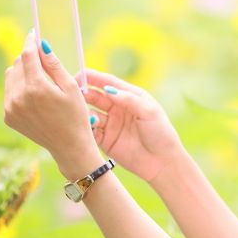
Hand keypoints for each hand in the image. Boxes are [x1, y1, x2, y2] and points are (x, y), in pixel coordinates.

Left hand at [4, 30, 98, 174]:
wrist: (68, 146)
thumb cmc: (75, 115)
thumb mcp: (70, 87)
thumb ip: (54, 64)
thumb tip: (41, 45)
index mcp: (36, 87)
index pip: (27, 55)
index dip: (30, 42)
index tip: (34, 34)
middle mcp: (18, 97)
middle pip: (17, 63)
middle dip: (28, 58)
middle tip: (43, 61)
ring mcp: (10, 108)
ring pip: (10, 76)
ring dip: (22, 72)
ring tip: (40, 80)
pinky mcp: (8, 116)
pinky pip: (9, 92)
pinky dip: (19, 87)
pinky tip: (35, 96)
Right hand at [76, 68, 183, 182]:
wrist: (162, 162)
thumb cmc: (161, 133)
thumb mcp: (149, 112)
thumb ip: (129, 99)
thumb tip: (108, 89)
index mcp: (129, 97)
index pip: (108, 83)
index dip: (93, 78)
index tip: (78, 75)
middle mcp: (117, 109)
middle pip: (96, 96)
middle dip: (84, 93)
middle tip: (74, 94)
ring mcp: (110, 124)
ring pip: (90, 113)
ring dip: (84, 112)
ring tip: (85, 115)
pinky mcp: (105, 140)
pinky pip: (90, 131)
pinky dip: (85, 128)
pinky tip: (85, 127)